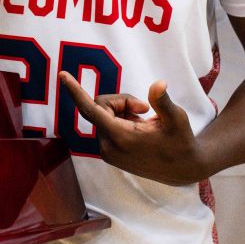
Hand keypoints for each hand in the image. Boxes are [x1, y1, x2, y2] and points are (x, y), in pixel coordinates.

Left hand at [59, 73, 210, 185]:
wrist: (182, 168)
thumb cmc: (180, 140)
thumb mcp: (177, 118)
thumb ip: (163, 101)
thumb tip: (158, 83)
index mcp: (121, 136)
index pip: (91, 109)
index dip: (75, 91)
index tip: (62, 75)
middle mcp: (108, 146)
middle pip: (100, 106)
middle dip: (120, 101)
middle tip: (144, 107)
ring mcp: (107, 152)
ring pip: (103, 115)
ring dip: (122, 111)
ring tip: (144, 121)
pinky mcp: (109, 154)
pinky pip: (106, 125)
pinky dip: (120, 119)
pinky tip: (139, 128)